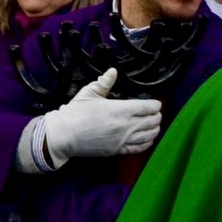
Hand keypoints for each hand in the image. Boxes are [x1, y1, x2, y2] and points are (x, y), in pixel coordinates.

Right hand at [42, 68, 161, 166]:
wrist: (64, 135)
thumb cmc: (76, 113)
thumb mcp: (89, 93)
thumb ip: (104, 82)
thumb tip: (113, 71)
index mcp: (120, 109)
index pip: (148, 107)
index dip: (156, 105)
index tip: (156, 103)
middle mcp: (126, 125)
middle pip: (152, 121)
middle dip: (157, 116)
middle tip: (156, 113)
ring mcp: (123, 140)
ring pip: (149, 135)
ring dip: (155, 129)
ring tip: (155, 125)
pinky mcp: (118, 151)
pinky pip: (139, 148)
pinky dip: (147, 143)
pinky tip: (148, 139)